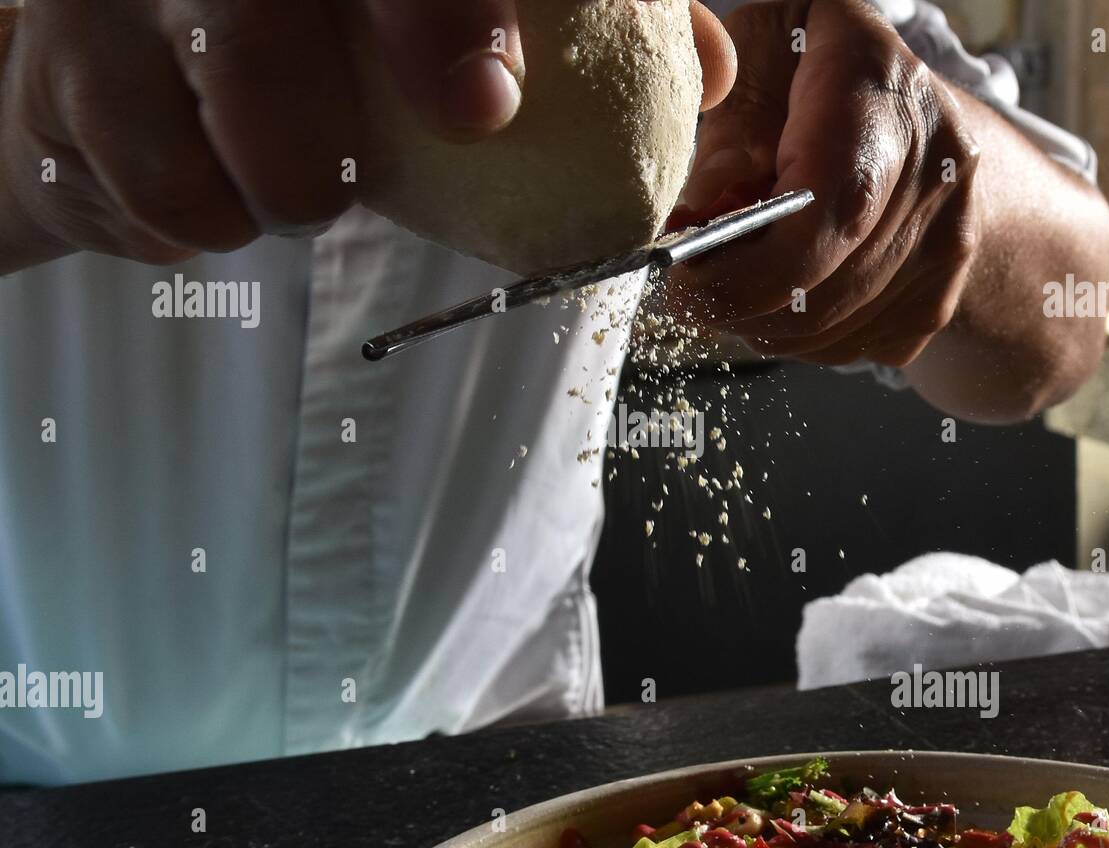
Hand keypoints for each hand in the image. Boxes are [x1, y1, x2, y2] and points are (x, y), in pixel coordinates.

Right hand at [0, 0, 735, 270]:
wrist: (140, 53)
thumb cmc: (331, 31)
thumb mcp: (448, 7)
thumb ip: (582, 23)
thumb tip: (707, 68)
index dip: (438, 9)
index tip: (482, 105)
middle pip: (245, 16)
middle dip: (301, 132)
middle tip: (339, 181)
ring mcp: (95, 7)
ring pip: (175, 148)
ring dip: (253, 200)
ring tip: (287, 179)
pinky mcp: (42, 98)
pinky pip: (133, 208)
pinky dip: (186, 230)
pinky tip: (202, 187)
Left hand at [666, 0, 981, 366]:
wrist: (899, 100)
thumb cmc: (811, 62)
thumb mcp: (753, 54)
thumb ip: (728, 129)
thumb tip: (697, 222)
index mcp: (883, 90)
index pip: (829, 208)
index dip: (749, 268)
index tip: (686, 279)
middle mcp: (936, 169)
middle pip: (825, 284)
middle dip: (738, 303)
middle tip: (690, 289)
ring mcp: (949, 239)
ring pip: (832, 329)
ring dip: (762, 324)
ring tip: (733, 283)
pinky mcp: (939, 295)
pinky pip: (851, 347)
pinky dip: (800, 337)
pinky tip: (782, 292)